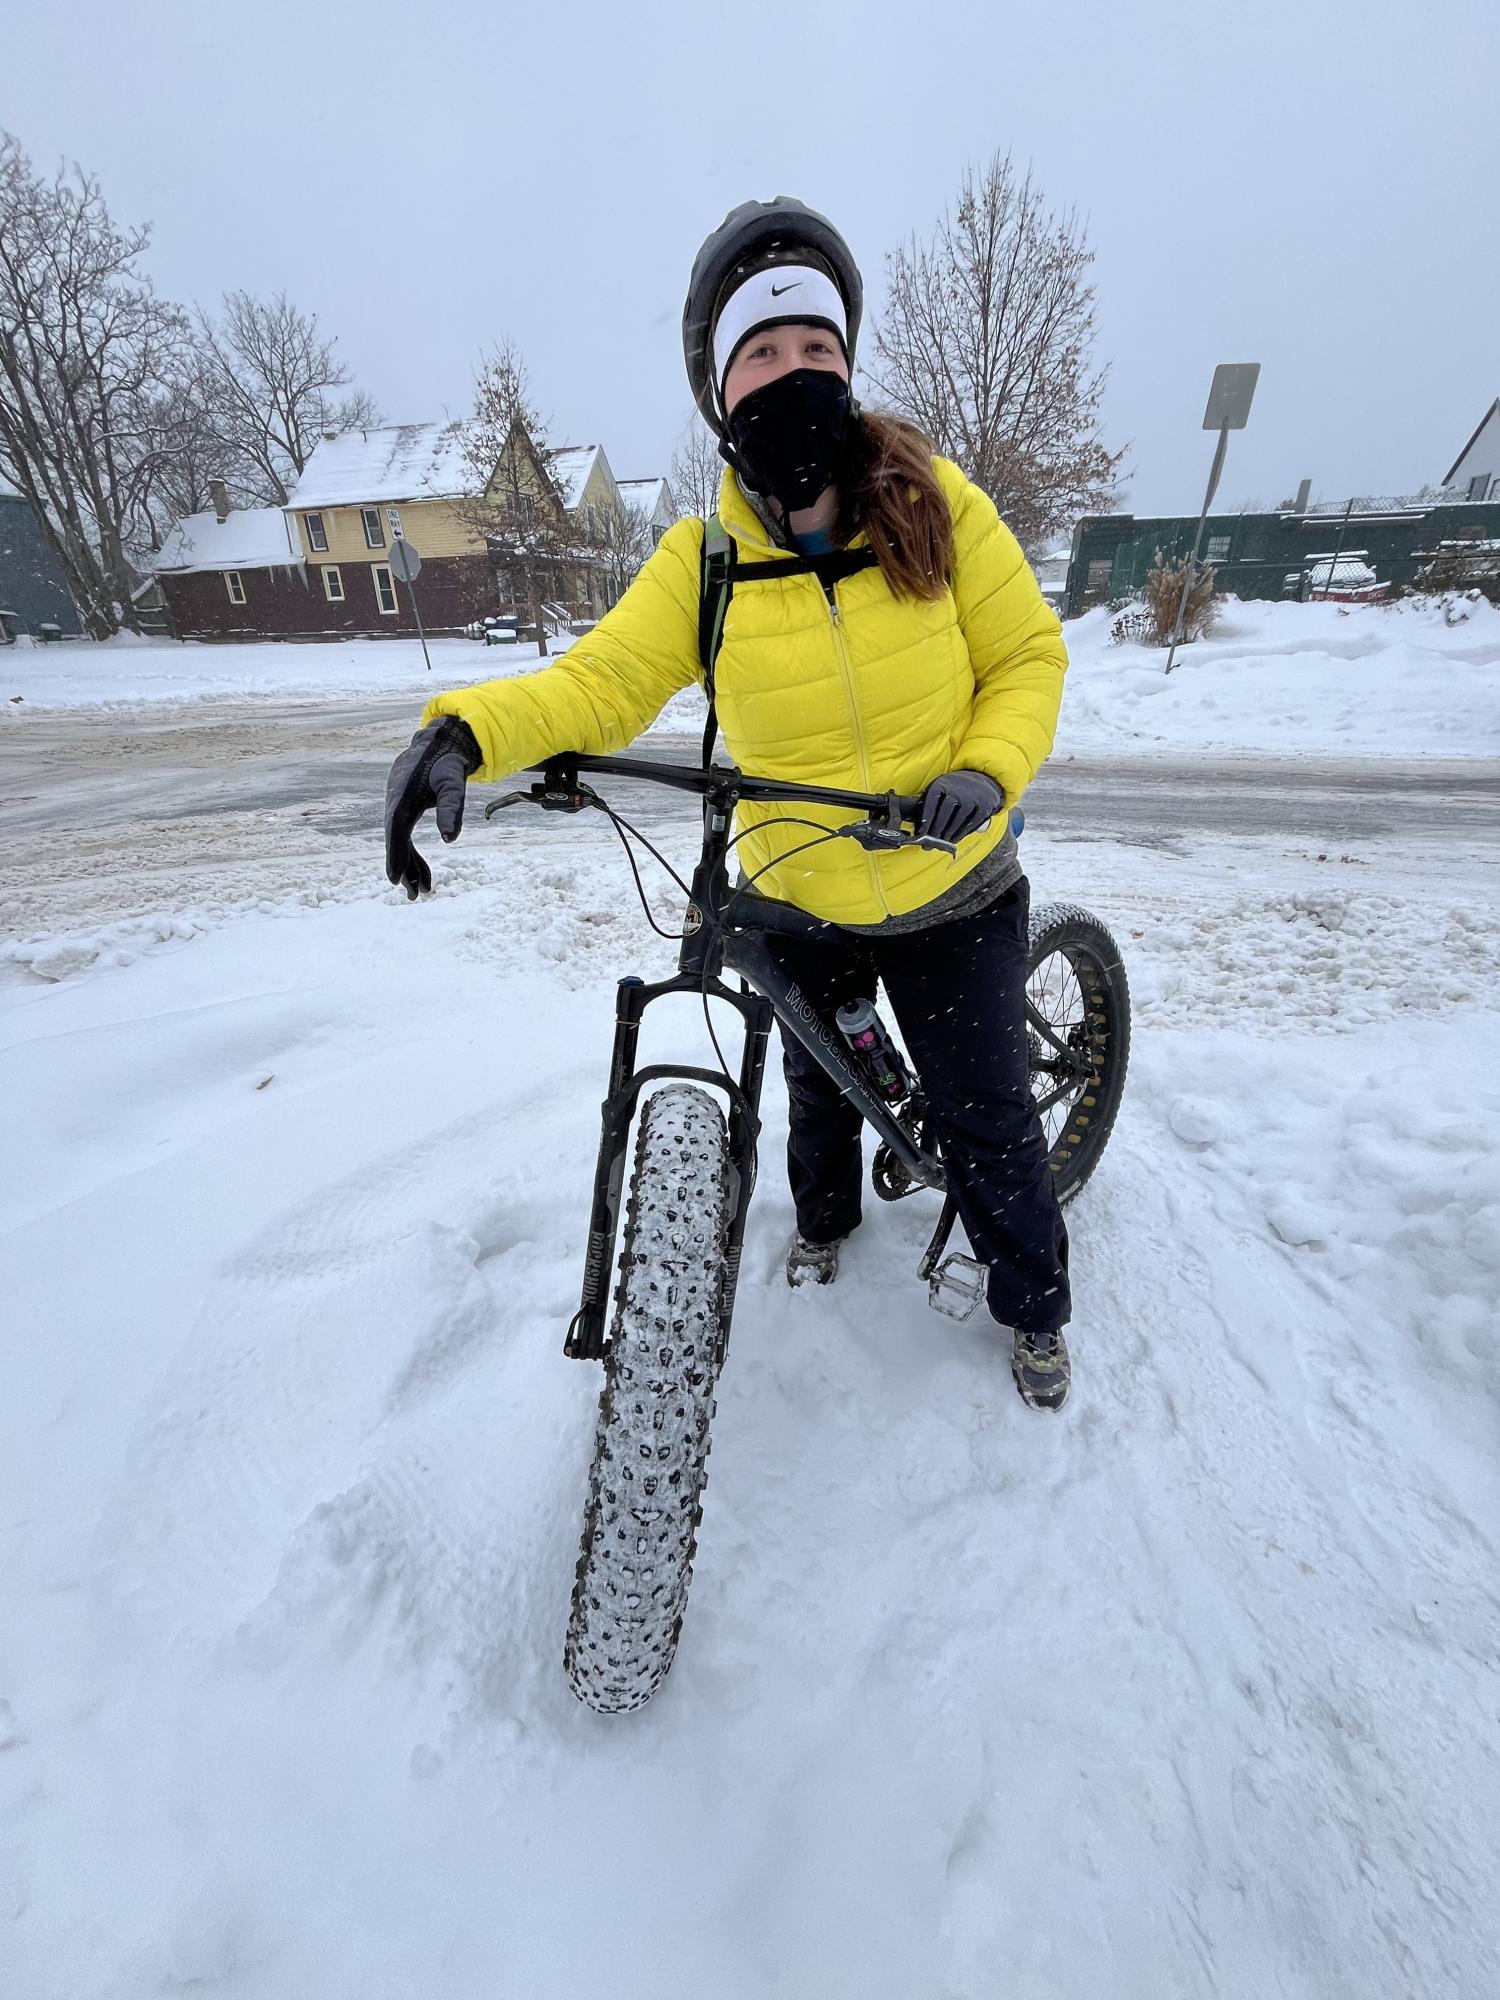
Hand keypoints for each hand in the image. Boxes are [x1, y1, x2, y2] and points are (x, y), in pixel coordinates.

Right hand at [384, 716, 481, 899]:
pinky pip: (404, 835)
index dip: (395, 855)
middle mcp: (394, 802)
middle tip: (415, 896)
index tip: (395, 880)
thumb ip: (451, 807)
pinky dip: (412, 854)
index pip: (396, 831)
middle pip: (396, 841)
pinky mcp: (403, 808)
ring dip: (410, 866)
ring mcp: (396, 805)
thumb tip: (449, 839)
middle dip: (404, 869)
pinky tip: (422, 872)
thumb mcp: (453, 781)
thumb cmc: (446, 761)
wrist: (439, 741)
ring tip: (424, 891)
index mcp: (403, 796)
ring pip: (400, 841)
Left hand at [916, 769, 1003, 845]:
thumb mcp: (940, 788)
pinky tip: (954, 840)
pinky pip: (970, 824)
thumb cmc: (954, 789)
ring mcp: (971, 798)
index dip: (926, 821)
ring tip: (941, 844)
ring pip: (956, 822)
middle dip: (935, 833)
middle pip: (943, 815)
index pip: (931, 804)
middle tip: (929, 844)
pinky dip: (961, 834)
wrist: (982, 780)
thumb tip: (918, 826)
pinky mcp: (983, 806)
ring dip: (947, 836)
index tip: (921, 833)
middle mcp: (956, 790)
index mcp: (942, 784)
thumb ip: (929, 803)